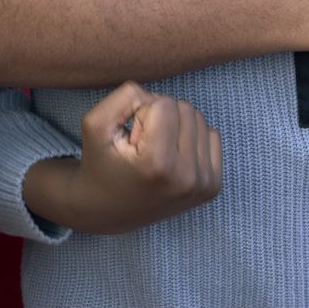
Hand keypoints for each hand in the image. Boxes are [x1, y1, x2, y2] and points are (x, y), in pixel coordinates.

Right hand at [25, 82, 221, 234]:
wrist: (107, 211)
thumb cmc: (101, 164)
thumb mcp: (96, 124)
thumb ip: (125, 97)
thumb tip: (158, 97)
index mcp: (158, 163)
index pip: (164, 103)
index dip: (143, 113)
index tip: (132, 139)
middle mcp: (187, 177)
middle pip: (185, 109)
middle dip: (161, 119)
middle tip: (143, 146)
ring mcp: (203, 184)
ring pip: (199, 120)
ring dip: (175, 128)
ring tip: (156, 153)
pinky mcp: (212, 186)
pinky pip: (212, 136)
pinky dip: (191, 140)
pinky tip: (172, 159)